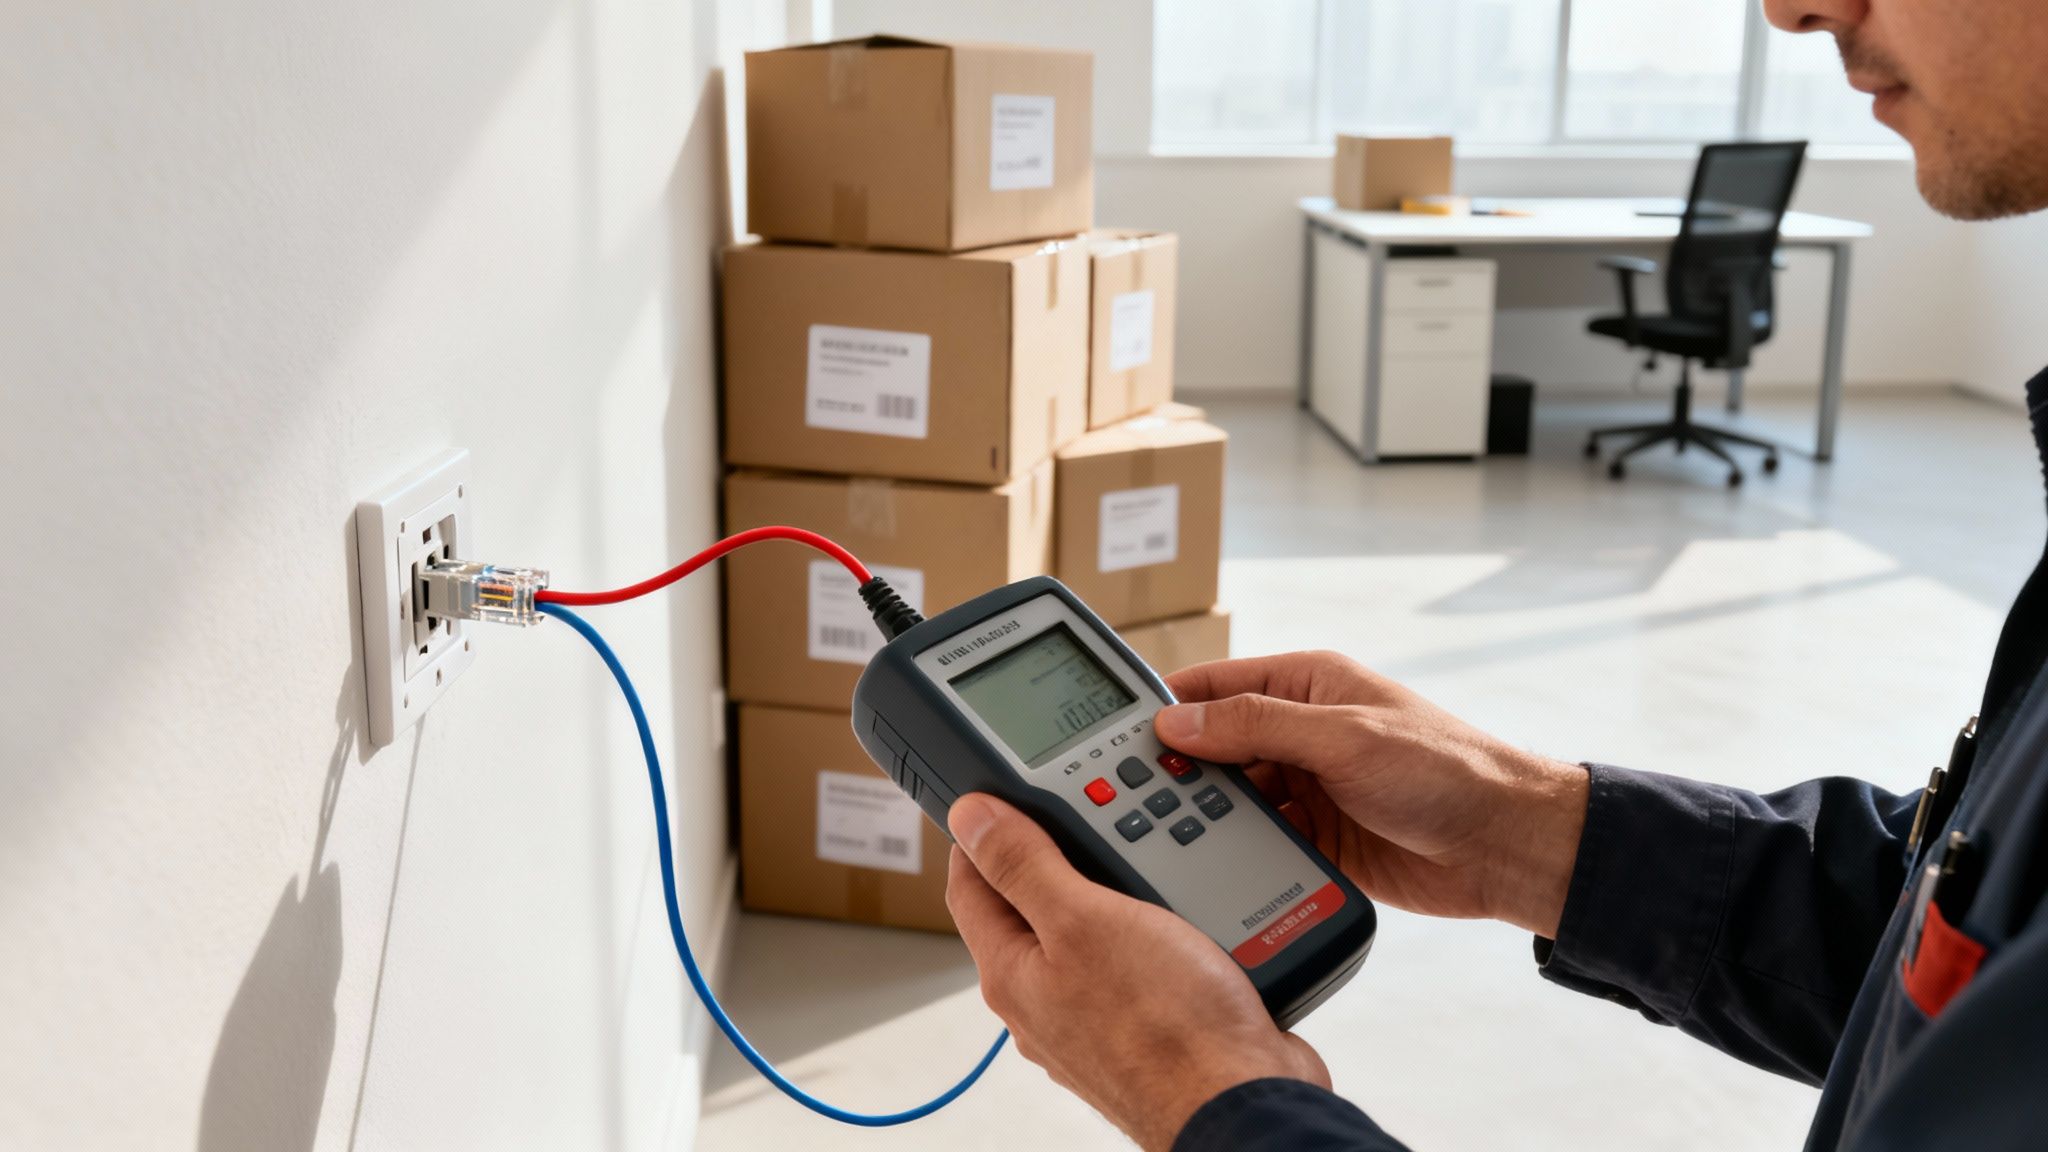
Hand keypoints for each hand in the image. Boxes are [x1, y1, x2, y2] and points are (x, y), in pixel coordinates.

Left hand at [946, 793, 1328, 1151]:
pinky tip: (1183, 909)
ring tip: (1144, 853)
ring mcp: (1094, 1015)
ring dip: (1112, 888)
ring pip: (1090, 931)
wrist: (1242, 1099)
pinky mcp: (1147, 1023)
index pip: (970, 883)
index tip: (1006, 793)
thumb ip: (1023, 865)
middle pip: (1030, 905)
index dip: (982, 830)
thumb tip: (971, 818)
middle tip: (1089, 813)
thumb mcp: (1085, 920)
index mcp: (1012, 972)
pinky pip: (1137, 959)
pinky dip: (1153, 926)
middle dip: (1055, 853)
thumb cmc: (1166, 1028)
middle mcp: (1044, 999)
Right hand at [1160, 651, 1587, 937]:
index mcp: (1305, 685)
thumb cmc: (1445, 770)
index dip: (1164, 707)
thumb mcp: (1343, 736)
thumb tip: (1178, 721)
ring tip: (1157, 835)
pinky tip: (1204, 865)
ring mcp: (1307, 788)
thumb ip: (1258, 724)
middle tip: (1120, 796)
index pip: (1213, 685)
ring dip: (1202, 815)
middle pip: (1213, 746)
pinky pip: (1257, 842)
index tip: (1112, 735)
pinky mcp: (1315, 840)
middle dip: (1174, 769)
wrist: (1506, 847)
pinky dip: (1231, 852)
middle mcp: (1300, 733)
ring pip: (1229, 799)